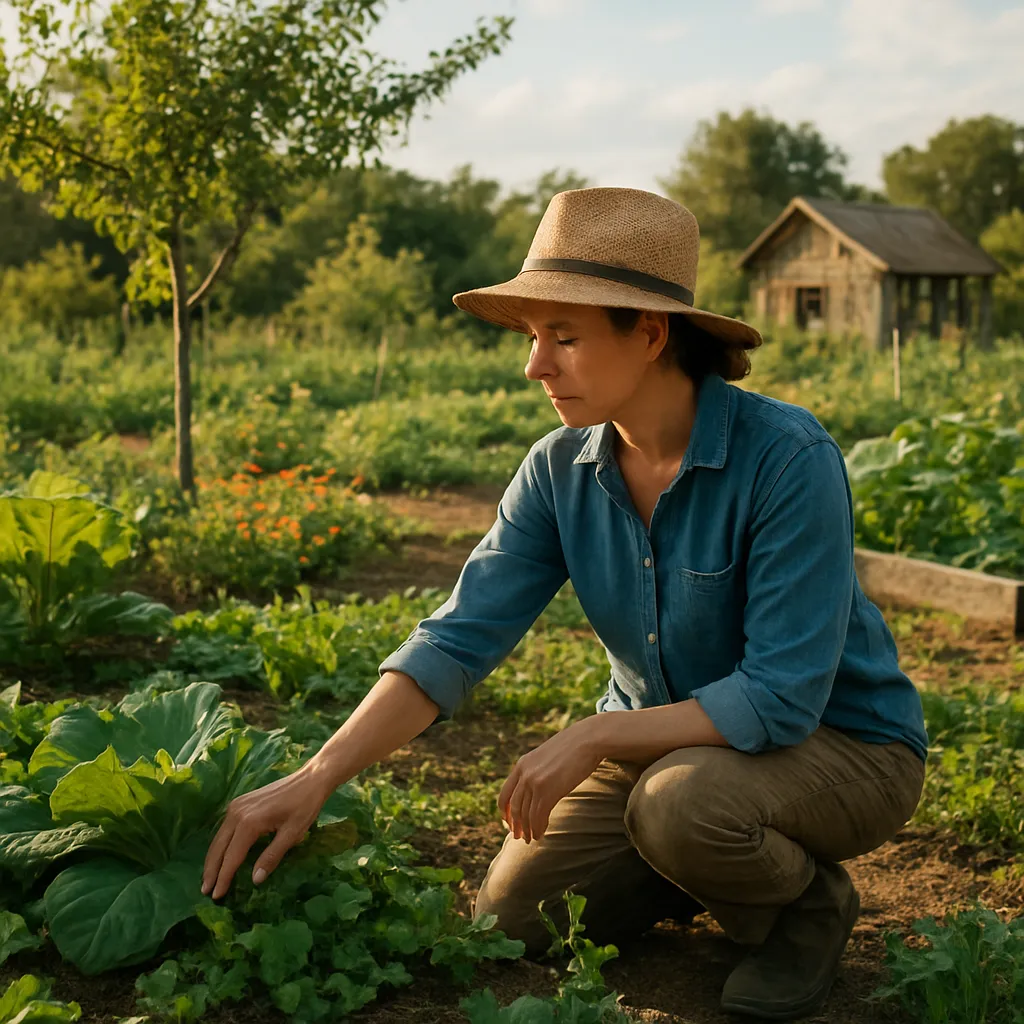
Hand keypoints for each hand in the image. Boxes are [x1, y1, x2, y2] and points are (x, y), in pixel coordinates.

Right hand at [202, 762, 335, 899]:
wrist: (309, 779)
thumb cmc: (304, 806)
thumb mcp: (292, 834)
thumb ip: (272, 857)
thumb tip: (255, 880)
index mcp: (249, 822)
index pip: (231, 857)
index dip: (224, 878)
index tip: (216, 897)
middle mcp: (237, 813)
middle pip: (218, 847)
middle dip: (211, 871)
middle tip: (206, 892)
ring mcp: (236, 805)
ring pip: (218, 837)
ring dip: (213, 858)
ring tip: (209, 879)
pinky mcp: (239, 802)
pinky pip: (224, 828)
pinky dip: (219, 845)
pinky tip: (220, 856)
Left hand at [497, 718, 604, 843]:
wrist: (587, 739)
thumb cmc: (573, 748)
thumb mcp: (547, 756)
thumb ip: (537, 770)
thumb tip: (537, 786)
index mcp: (522, 764)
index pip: (505, 793)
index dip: (505, 811)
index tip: (508, 823)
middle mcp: (524, 774)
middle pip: (514, 807)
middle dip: (515, 824)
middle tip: (519, 836)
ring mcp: (535, 782)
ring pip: (526, 814)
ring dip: (527, 829)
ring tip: (531, 839)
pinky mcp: (547, 790)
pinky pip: (538, 816)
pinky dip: (538, 828)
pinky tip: (541, 834)